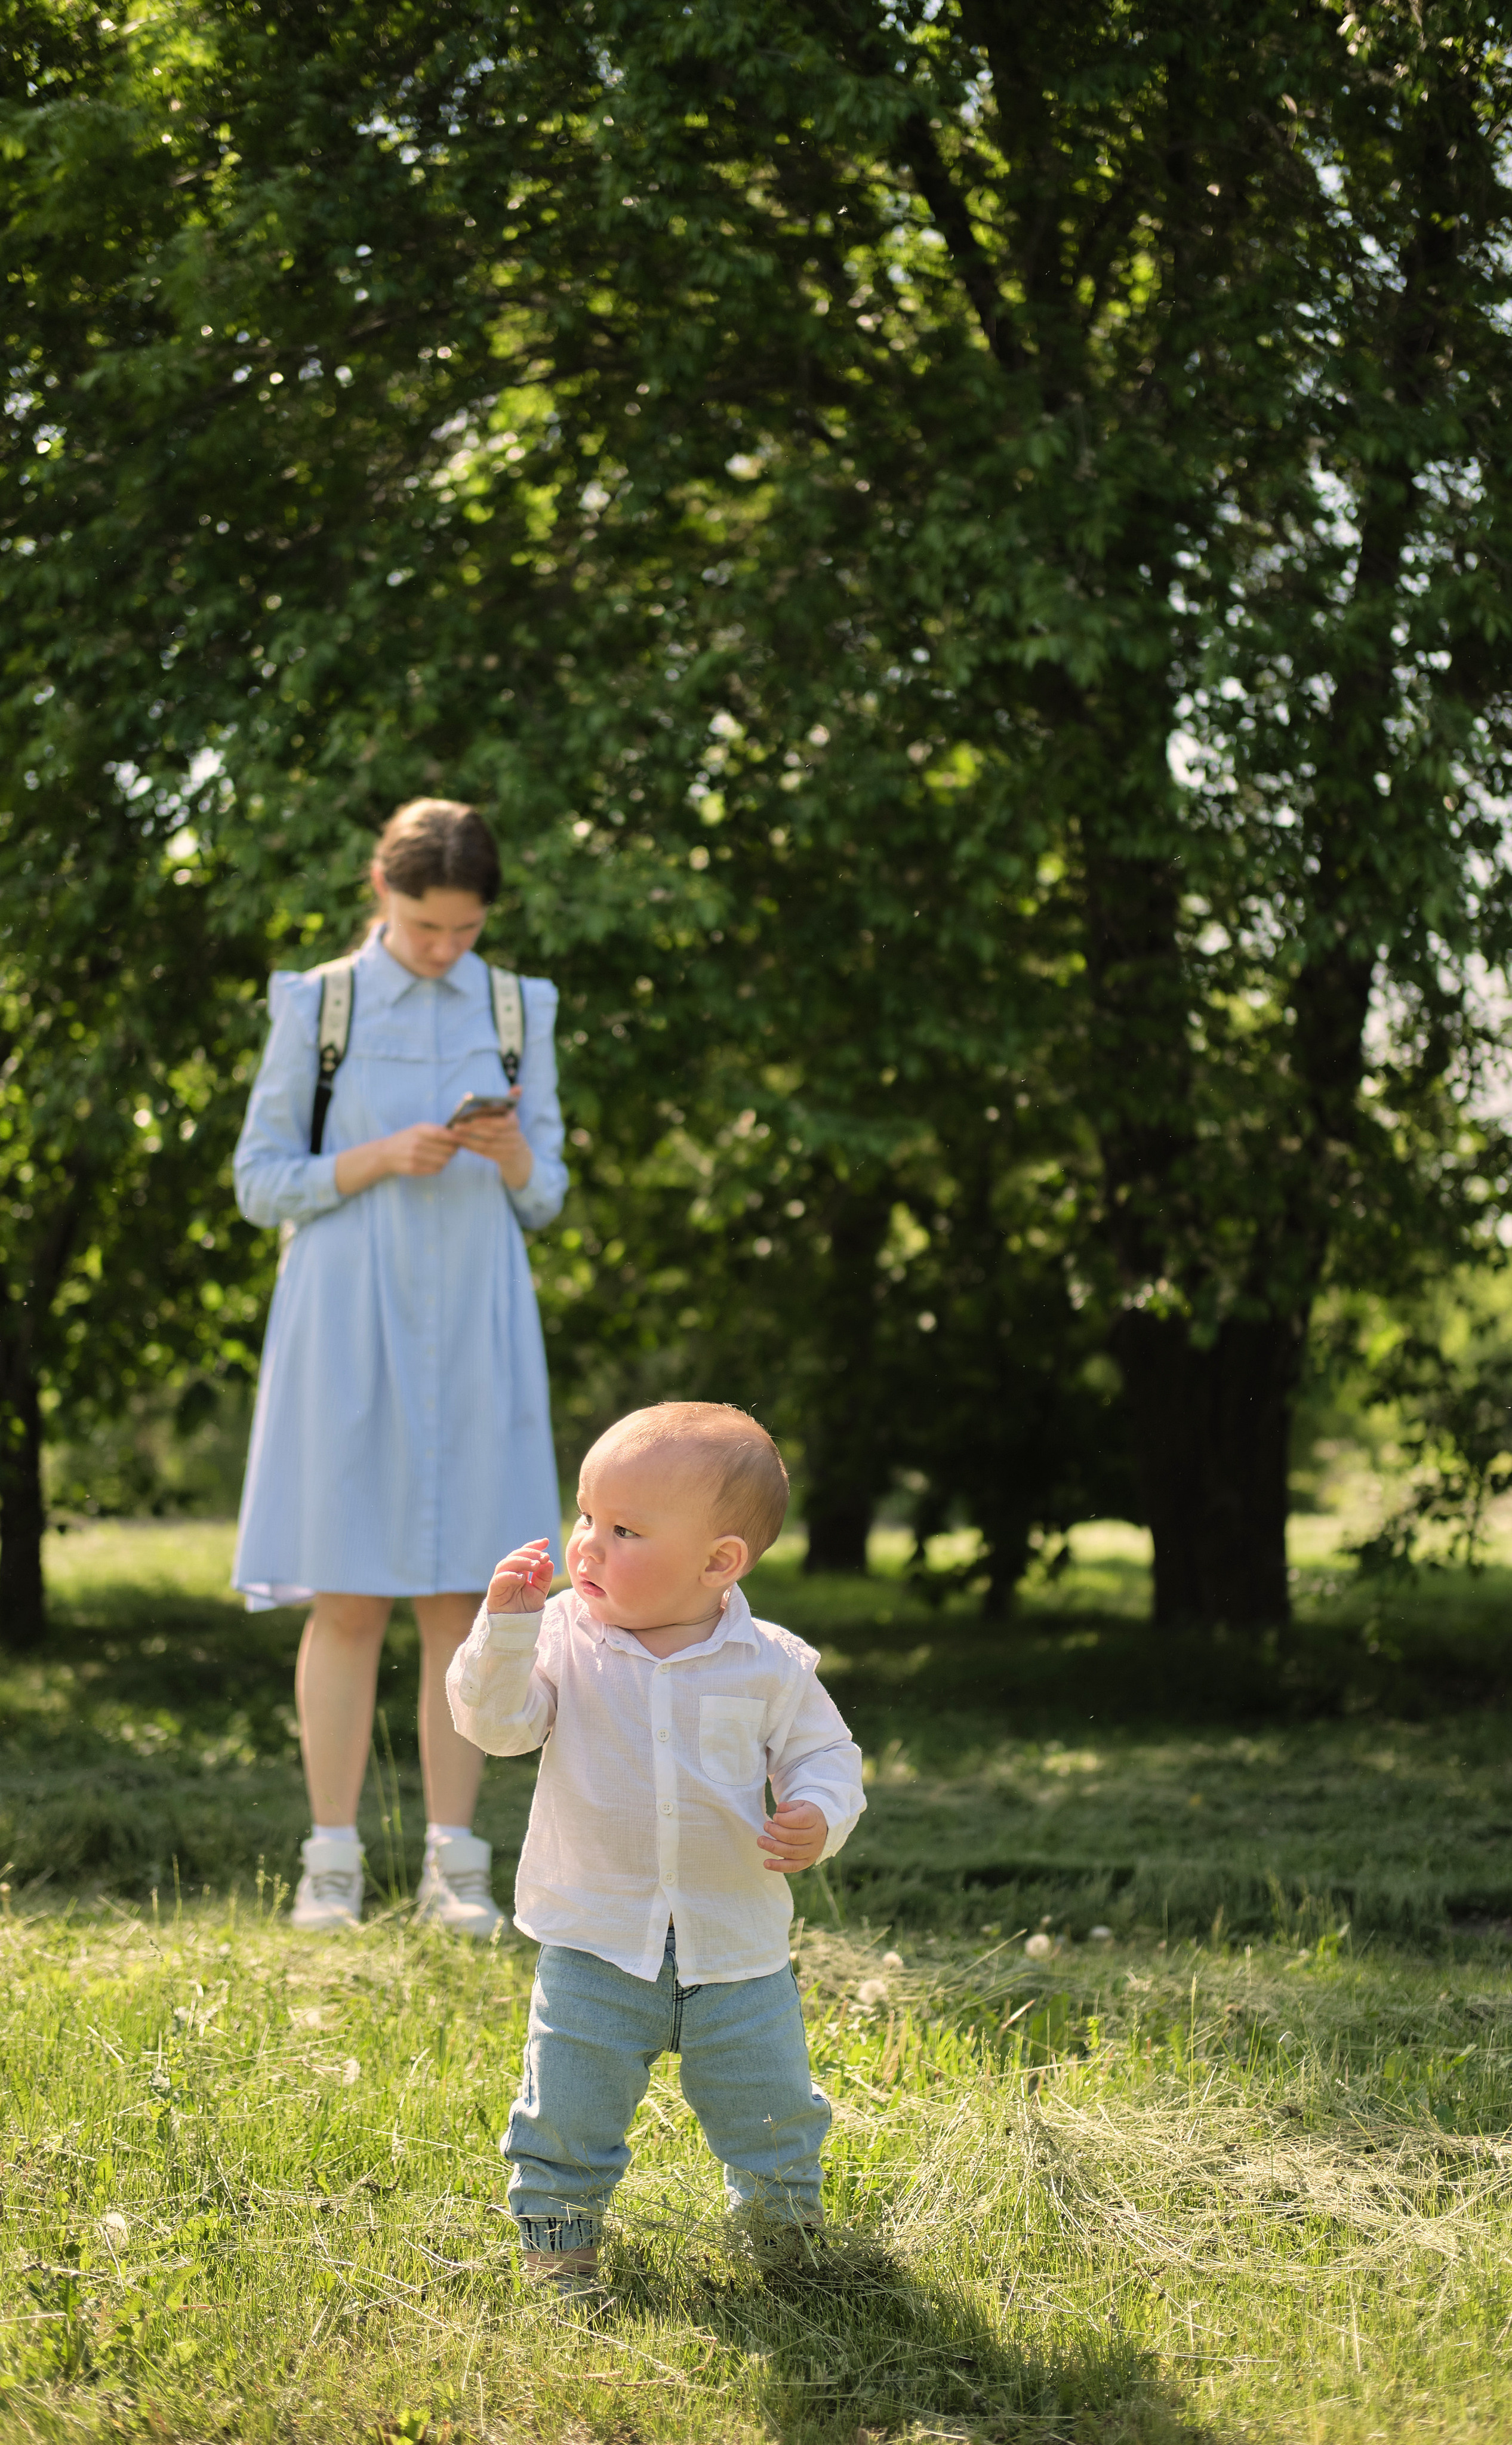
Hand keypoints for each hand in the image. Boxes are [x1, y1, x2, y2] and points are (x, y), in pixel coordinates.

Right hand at [333, 1124, 459, 1195]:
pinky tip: (434, 1163)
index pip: (442, 1134)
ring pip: (444, 1161)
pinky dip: (439, 1167)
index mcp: (419, 1130)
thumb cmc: (406, 1139)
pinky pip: (436, 1170)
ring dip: (447, 1159)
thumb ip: (436, 1130)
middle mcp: (416, 1142)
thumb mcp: (418, 1129)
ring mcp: (415, 1157)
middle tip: (452, 1149)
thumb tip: (457, 1134)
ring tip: (442, 1156)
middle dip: (453, 1149)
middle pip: (447, 1149)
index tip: (461, 1140)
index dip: (455, 1138)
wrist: (385, 1154)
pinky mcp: (414, 1169)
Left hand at [449, 1106, 533, 1191]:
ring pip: (485, 1145)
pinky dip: (470, 1147)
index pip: (501, 1122)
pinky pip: (483, 1153)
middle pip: (491, 1134)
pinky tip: (459, 1141)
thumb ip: (513, 1098)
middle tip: (456, 1125)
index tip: (470, 1118)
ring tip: (454, 1133)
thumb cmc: (509, 1126)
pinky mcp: (501, 1159)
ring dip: (467, 1139)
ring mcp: (509, 1150)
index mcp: (515, 1123)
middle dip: (472, 1129)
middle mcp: (514, 1137)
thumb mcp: (512, 1113)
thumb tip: (518, 1087)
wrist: (518, 1153)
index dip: (486, 1121)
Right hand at [487, 1539, 553, 1614]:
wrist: (517, 1626)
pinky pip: (499, 1579)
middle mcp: (509, 1572)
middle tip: (544, 1558)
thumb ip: (544, 1577)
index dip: (534, 1546)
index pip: (525, 1553)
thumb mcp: (540, 1591)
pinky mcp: (494, 1590)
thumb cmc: (526, 1607)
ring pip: (506, 1563)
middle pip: (516, 1555)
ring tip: (536, 1565)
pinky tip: (521, 1577)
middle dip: (530, 1554)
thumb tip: (549, 1561)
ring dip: (522, 1562)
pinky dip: (509, 1575)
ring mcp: (500, 1580)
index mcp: (520, 1570)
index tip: (546, 1542)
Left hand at [757, 1799, 827, 1873]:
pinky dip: (778, 1866)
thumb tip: (780, 1808)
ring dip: (773, 1847)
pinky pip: (793, 1867)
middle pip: (794, 1837)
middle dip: (776, 1832)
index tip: (775, 1816)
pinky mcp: (807, 1862)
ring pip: (792, 1852)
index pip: (801, 1820)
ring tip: (761, 1841)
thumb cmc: (805, 1814)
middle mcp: (816, 1836)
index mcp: (815, 1819)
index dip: (785, 1819)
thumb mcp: (799, 1805)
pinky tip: (766, 1863)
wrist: (820, 1827)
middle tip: (766, 1826)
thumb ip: (789, 1807)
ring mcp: (813, 1851)